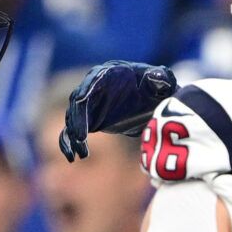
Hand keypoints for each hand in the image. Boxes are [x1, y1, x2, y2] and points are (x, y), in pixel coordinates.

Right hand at [61, 61, 177, 160]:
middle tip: (80, 139)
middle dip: (77, 121)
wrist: (152, 98)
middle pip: (78, 103)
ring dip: (72, 136)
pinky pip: (74, 130)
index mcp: (106, 74)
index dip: (84, 97)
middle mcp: (92, 88)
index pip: (90, 85)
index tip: (82, 107)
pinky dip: (70, 142)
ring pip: (73, 118)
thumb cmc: (156, 86)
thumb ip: (159, 77)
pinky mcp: (88, 119)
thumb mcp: (162, 80)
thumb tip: (156, 77)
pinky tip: (72, 157)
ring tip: (77, 154)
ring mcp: (89, 105)